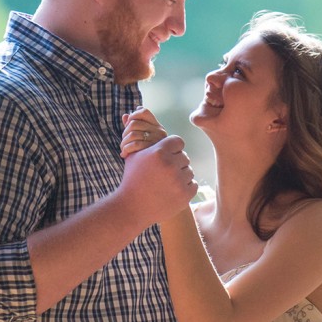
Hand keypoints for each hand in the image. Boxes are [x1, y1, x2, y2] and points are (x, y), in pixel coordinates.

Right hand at [116, 113, 197, 229]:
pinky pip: (193, 185)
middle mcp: (170, 164)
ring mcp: (179, 181)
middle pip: (184, 157)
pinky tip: (171, 191)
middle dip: (175, 164)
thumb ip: (135, 134)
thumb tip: (128, 113)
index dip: (170, 150)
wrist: (132, 207)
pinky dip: (184, 188)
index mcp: (159, 152)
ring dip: (180, 176)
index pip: (178, 142)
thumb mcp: (133, 155)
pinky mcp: (185, 195)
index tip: (162, 158)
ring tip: (165, 183)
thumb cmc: (132, 178)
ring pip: (189, 171)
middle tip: (162, 174)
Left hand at [120, 108, 167, 157]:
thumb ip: (133, 127)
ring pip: (133, 134)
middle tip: (123, 143)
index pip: (143, 112)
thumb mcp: (140, 139)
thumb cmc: (145, 155)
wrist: (155, 174)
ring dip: (123, 143)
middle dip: (124, 133)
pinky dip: (125, 149)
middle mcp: (159, 132)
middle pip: (134, 124)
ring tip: (123, 149)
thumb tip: (125, 116)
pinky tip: (124, 155)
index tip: (128, 126)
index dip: (133, 116)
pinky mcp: (153, 151)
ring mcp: (157, 141)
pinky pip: (134, 145)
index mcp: (157, 126)